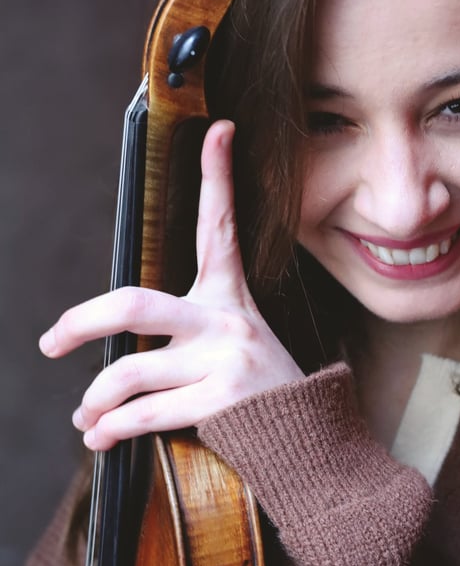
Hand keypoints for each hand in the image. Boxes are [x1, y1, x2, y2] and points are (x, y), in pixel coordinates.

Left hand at [39, 120, 304, 450]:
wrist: (302, 435)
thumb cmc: (256, 386)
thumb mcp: (231, 343)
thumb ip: (177, 337)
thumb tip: (108, 357)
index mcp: (229, 297)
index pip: (220, 226)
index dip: (219, 176)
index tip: (217, 129)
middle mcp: (227, 319)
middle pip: (135, 304)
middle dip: (82, 322)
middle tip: (52, 342)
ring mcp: (224, 358)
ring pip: (129, 372)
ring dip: (95, 400)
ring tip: (88, 415)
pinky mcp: (221, 399)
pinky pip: (144, 413)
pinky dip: (112, 429)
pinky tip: (102, 436)